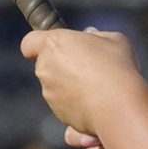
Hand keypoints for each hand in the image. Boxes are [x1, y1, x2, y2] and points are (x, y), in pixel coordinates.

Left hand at [20, 27, 145, 135]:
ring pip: (55, 86)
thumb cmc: (117, 68)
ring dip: (70, 85)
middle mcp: (45, 67)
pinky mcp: (58, 112)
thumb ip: (98, 35)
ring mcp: (49, 92)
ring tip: (97, 87)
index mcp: (54, 44)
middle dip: (62, 65)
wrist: (118, 106)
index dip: (37, 45)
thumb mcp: (115, 40)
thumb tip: (91, 35)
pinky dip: (76, 103)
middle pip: (46, 64)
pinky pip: (65, 104)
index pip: (29, 42)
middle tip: (88, 66)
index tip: (52, 48)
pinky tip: (97, 101)